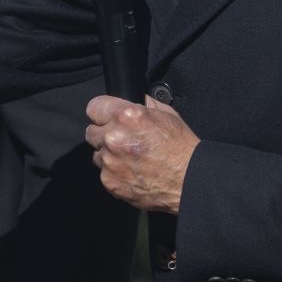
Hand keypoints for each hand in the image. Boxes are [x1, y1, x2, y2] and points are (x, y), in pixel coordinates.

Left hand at [84, 94, 198, 213]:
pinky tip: (132, 171)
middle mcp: (114, 138)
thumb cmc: (181, 148)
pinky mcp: (110, 182)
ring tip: (131, 158)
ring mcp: (110, 162)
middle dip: (104, 133)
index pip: (94, 107)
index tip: (106, 117)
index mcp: (126, 117)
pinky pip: (103, 173)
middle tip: (123, 139)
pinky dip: (114, 172)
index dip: (102, 112)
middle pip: (92, 131)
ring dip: (108, 154)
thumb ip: (142, 104)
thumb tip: (129, 99)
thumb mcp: (166, 114)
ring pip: (97, 153)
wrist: (189, 181)